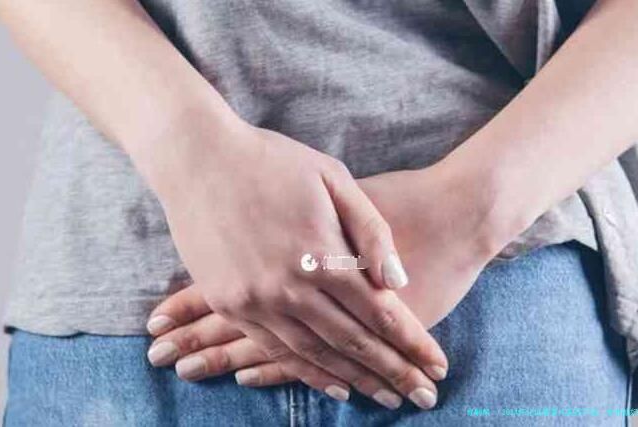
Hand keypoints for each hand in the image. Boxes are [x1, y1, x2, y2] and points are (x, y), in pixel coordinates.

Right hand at [145, 118, 447, 408]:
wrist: (199, 158)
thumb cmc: (273, 161)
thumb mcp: (334, 178)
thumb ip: (369, 231)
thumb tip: (398, 281)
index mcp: (323, 253)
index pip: (381, 313)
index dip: (413, 344)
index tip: (438, 367)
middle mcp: (291, 286)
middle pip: (354, 341)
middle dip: (394, 372)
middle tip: (423, 397)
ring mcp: (257, 299)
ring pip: (317, 354)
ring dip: (355, 379)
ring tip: (385, 397)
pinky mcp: (230, 304)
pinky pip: (275, 350)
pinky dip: (307, 372)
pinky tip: (334, 385)